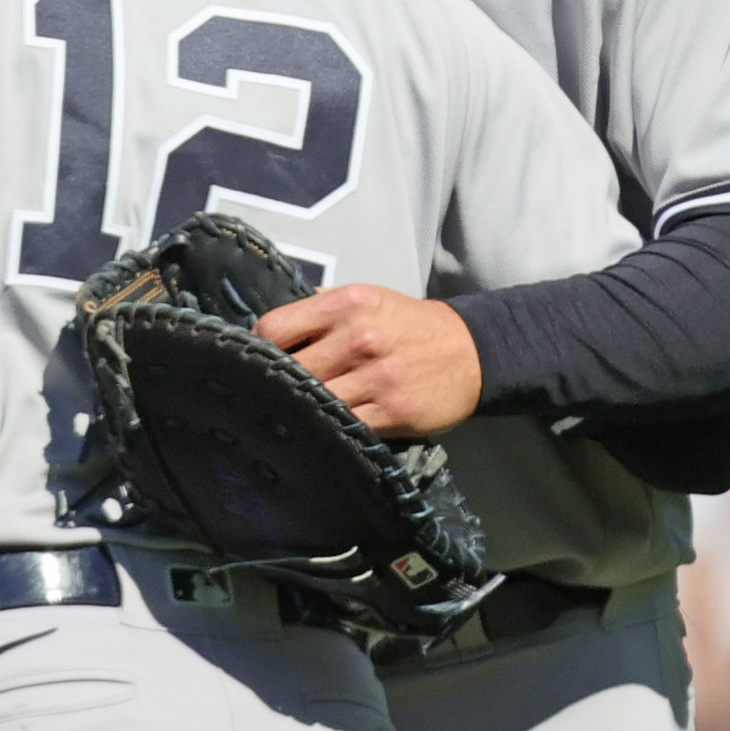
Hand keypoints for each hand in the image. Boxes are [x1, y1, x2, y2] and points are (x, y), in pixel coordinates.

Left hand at [259, 285, 483, 437]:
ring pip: (313, 401)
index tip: (262, 361)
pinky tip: (324, 428)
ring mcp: (376, 377)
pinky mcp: (391, 411)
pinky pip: (343, 426)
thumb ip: (319, 312)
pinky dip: (329, 430)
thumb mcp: (366, 300)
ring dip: (301, 411)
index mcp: (346, 304)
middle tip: (270, 396)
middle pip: (289, 370)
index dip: (260, 349)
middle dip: (276, 384)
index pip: (274, 328)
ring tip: (294, 415)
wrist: (469, 352)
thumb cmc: (407, 325)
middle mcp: (359, 337)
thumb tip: (269, 331)